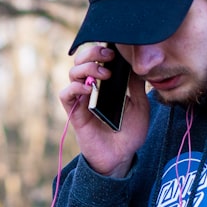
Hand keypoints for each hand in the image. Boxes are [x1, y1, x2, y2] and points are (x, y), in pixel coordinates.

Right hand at [58, 43, 148, 176]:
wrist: (121, 157)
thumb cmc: (130, 133)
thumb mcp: (141, 106)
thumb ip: (137, 87)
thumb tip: (138, 66)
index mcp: (105, 84)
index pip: (97, 58)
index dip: (102, 49)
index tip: (116, 49)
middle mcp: (91, 88)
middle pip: (81, 60)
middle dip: (92, 53)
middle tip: (108, 57)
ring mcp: (81, 99)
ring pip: (72, 73)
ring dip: (86, 68)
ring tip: (103, 74)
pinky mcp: (74, 112)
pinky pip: (65, 94)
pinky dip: (75, 87)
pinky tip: (89, 89)